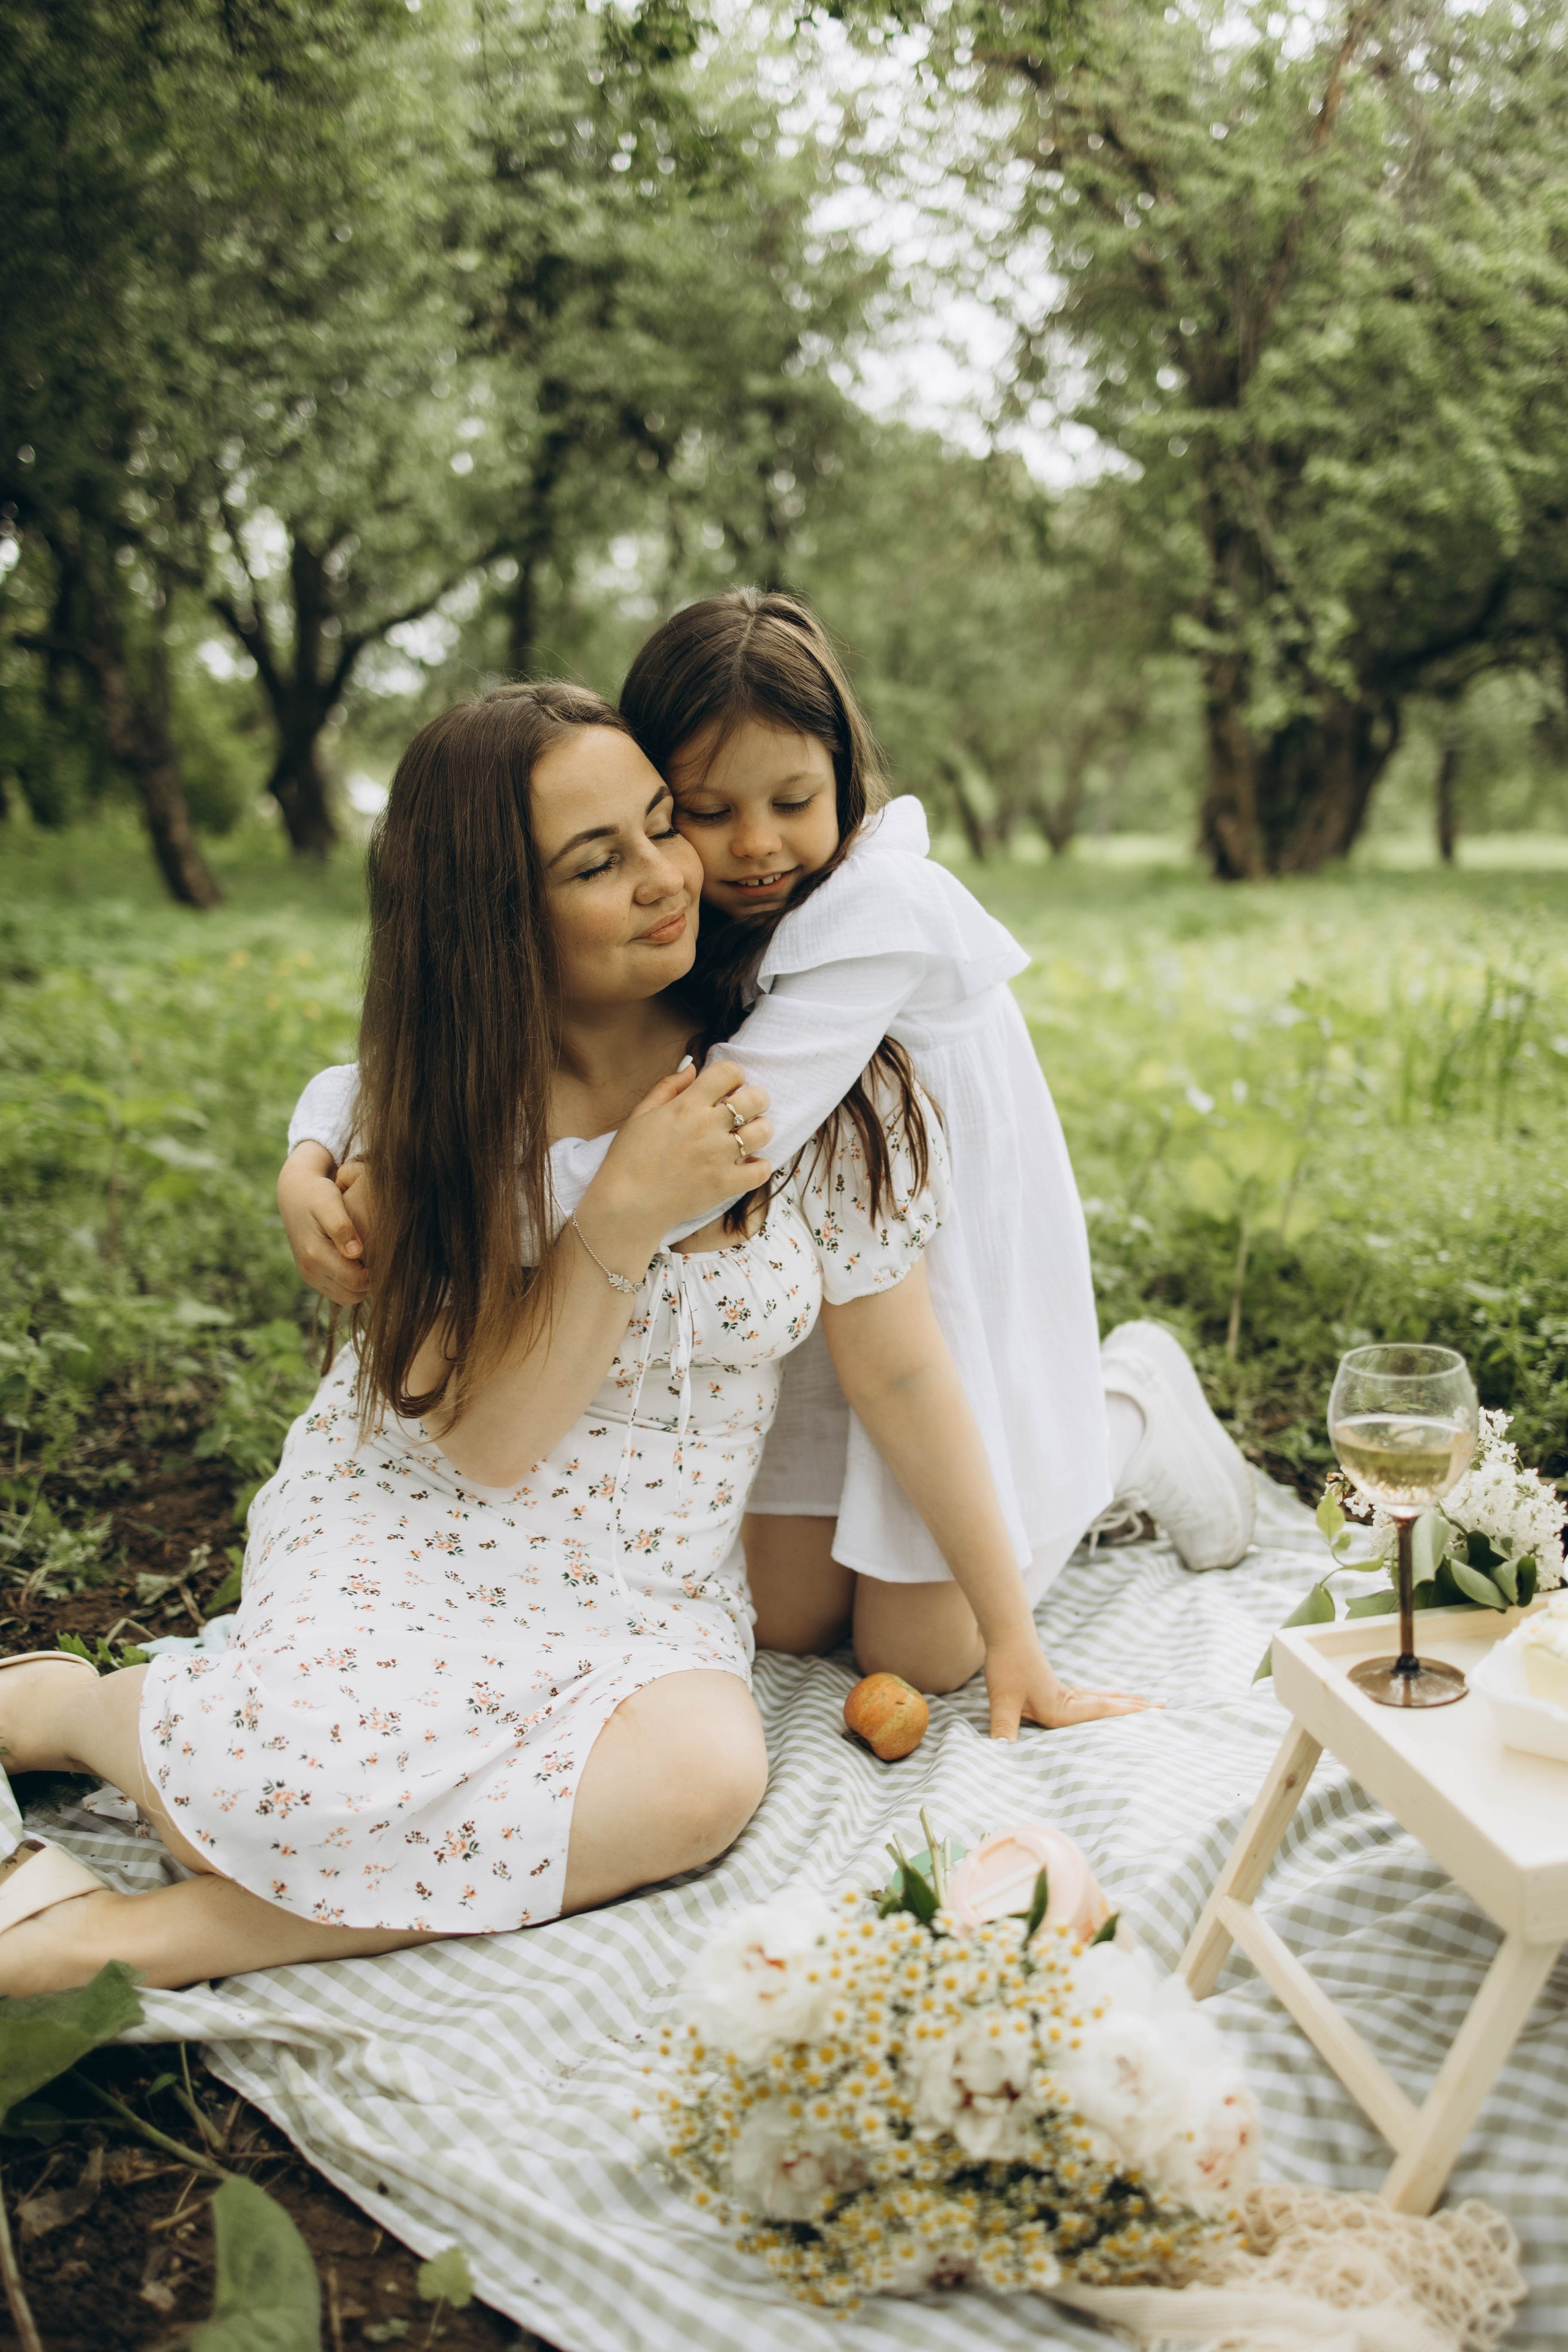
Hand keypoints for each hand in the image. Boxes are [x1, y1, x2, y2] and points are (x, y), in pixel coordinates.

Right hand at [278, 1143, 367, 1305]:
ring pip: (347, 1297)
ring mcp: (309, 1276)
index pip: (356, 1281)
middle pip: (353, 1294)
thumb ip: (341, 1227)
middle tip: (381, 1259)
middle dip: (369, 1281)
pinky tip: (359, 1262)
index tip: (386, 1256)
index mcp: (314, 1255)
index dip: (375, 1273)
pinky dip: (351, 1284)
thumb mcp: (329, 1204)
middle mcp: (309, 1271)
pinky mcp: (312, 1276)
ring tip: (370, 1259)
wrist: (295, 1194)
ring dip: (361, 1285)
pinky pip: (339, 1292)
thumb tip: (356, 1253)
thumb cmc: (317, 1194)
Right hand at [586, 1057, 772, 1246]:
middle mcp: (706, 1127)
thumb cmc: (629, 1158)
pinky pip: (761, 1170)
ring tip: (748, 1137)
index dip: (735, 1075)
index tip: (731, 1086)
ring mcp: (718, 1157)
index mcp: (686, 1105)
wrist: (626, 1204)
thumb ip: (668, 1087)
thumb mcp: (641, 1114)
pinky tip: (748, 1165)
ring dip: (761, 1130)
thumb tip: (692, 1068)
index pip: (728, 1073)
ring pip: (764, 1131)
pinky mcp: (725, 1185)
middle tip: (748, 1109)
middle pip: (756, 1098)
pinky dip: (760, 1167)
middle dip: (756, 1098)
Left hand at [983, 1626, 1155, 1739]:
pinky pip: (1089, 1695)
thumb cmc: (1006, 1666)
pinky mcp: (1058, 1687)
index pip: (1098, 1711)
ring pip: (1101, 1697)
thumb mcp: (1002, 1702)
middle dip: (1134, 1709)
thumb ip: (1004, 1729)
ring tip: (1145, 1702)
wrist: (1006, 1633)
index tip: (1150, 1716)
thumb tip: (1000, 1754)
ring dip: (1123, 1701)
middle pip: (1108, 1704)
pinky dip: (1105, 1697)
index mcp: (1061, 1707)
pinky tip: (1107, 1698)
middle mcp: (1069, 1699)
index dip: (1123, 1715)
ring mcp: (1065, 1691)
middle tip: (1164, 1708)